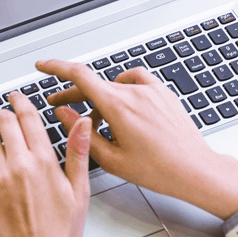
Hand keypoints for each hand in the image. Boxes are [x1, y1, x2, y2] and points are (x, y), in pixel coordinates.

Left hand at [0, 91, 92, 236]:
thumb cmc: (60, 232)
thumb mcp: (79, 191)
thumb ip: (78, 153)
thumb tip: (82, 122)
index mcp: (44, 162)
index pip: (29, 118)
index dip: (21, 103)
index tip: (17, 97)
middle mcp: (18, 165)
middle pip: (5, 123)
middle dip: (5, 115)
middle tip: (5, 117)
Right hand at [36, 59, 237, 219]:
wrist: (194, 169)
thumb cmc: (158, 169)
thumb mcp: (110, 158)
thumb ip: (81, 133)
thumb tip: (63, 113)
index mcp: (118, 106)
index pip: (79, 76)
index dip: (56, 68)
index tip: (43, 66)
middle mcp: (134, 92)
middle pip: (95, 84)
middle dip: (74, 94)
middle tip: (61, 104)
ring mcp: (151, 90)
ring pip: (115, 85)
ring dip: (101, 97)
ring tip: (99, 121)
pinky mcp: (164, 93)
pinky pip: (137, 82)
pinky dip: (124, 89)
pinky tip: (123, 105)